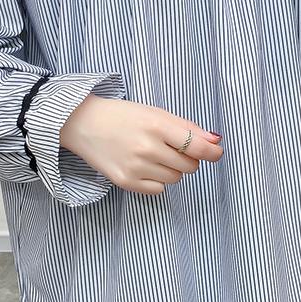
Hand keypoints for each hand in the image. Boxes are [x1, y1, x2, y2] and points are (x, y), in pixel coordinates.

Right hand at [60, 94, 223, 195]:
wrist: (84, 124)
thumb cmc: (123, 116)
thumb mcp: (156, 113)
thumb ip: (187, 127)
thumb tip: (215, 141)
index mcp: (157, 125)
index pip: (197, 146)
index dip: (212, 152)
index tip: (216, 153)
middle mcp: (147, 148)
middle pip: (189, 165)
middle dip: (187, 158)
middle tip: (171, 147)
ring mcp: (136, 167)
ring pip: (176, 178)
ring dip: (172, 169)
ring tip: (153, 155)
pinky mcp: (126, 182)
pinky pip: (159, 189)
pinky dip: (157, 180)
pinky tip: (144, 166)